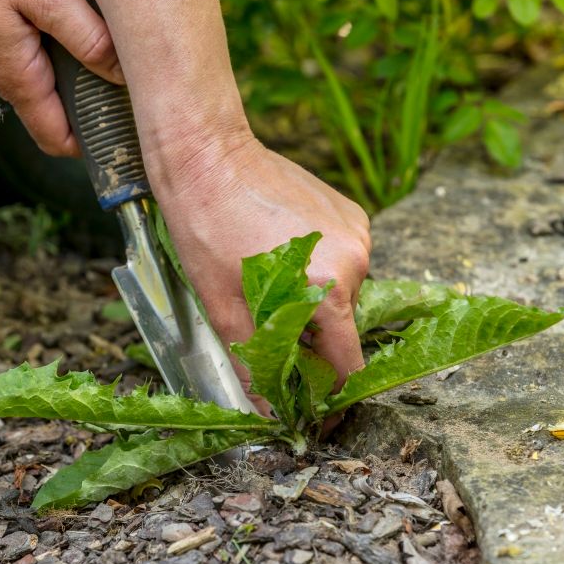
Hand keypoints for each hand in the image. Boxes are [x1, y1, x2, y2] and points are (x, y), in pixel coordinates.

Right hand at [0, 0, 122, 155]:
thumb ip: (89, 39)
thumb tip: (122, 75)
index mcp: (17, 76)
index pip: (57, 140)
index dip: (92, 144)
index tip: (125, 132)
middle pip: (52, 113)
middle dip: (89, 106)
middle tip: (131, 88)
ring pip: (41, 82)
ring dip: (72, 72)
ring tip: (108, 51)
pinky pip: (26, 55)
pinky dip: (53, 47)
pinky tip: (72, 21)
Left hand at [150, 136, 370, 408]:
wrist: (208, 154)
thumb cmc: (206, 226)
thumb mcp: (222, 305)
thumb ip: (251, 362)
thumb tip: (266, 410)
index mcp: (327, 289)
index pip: (348, 363)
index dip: (331, 393)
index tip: (315, 408)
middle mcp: (354, 260)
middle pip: (343, 326)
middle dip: (313, 340)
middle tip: (271, 336)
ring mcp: (357, 232)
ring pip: (342, 292)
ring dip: (314, 301)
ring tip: (270, 285)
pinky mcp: (351, 212)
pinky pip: (342, 259)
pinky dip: (318, 268)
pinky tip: (282, 254)